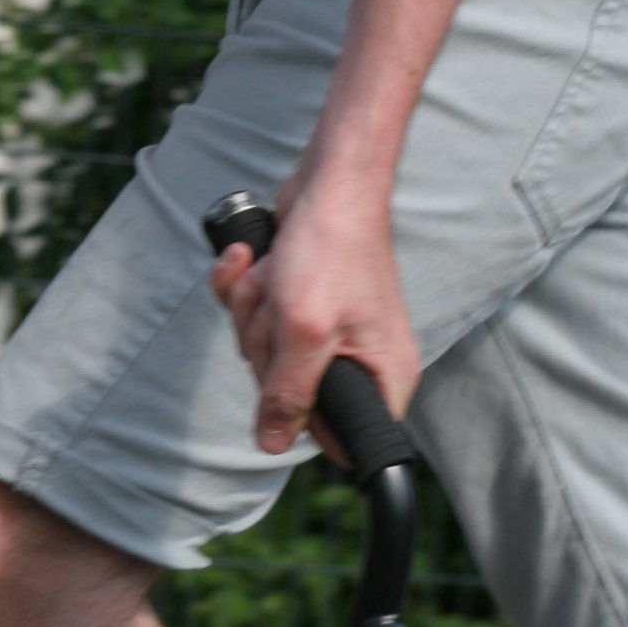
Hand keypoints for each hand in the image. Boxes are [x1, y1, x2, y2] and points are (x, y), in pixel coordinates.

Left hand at [207, 170, 418, 455]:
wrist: (326, 180)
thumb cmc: (332, 248)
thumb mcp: (304, 332)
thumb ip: (287, 394)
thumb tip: (271, 446)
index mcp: (382, 376)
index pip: (343, 438)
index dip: (304, 420)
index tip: (288, 380)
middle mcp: (359, 358)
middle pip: (285, 392)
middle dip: (264, 344)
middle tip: (282, 309)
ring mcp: (326, 331)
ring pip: (261, 350)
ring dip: (253, 307)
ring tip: (275, 274)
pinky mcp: (298, 303)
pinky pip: (253, 315)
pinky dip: (245, 285)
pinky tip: (254, 258)